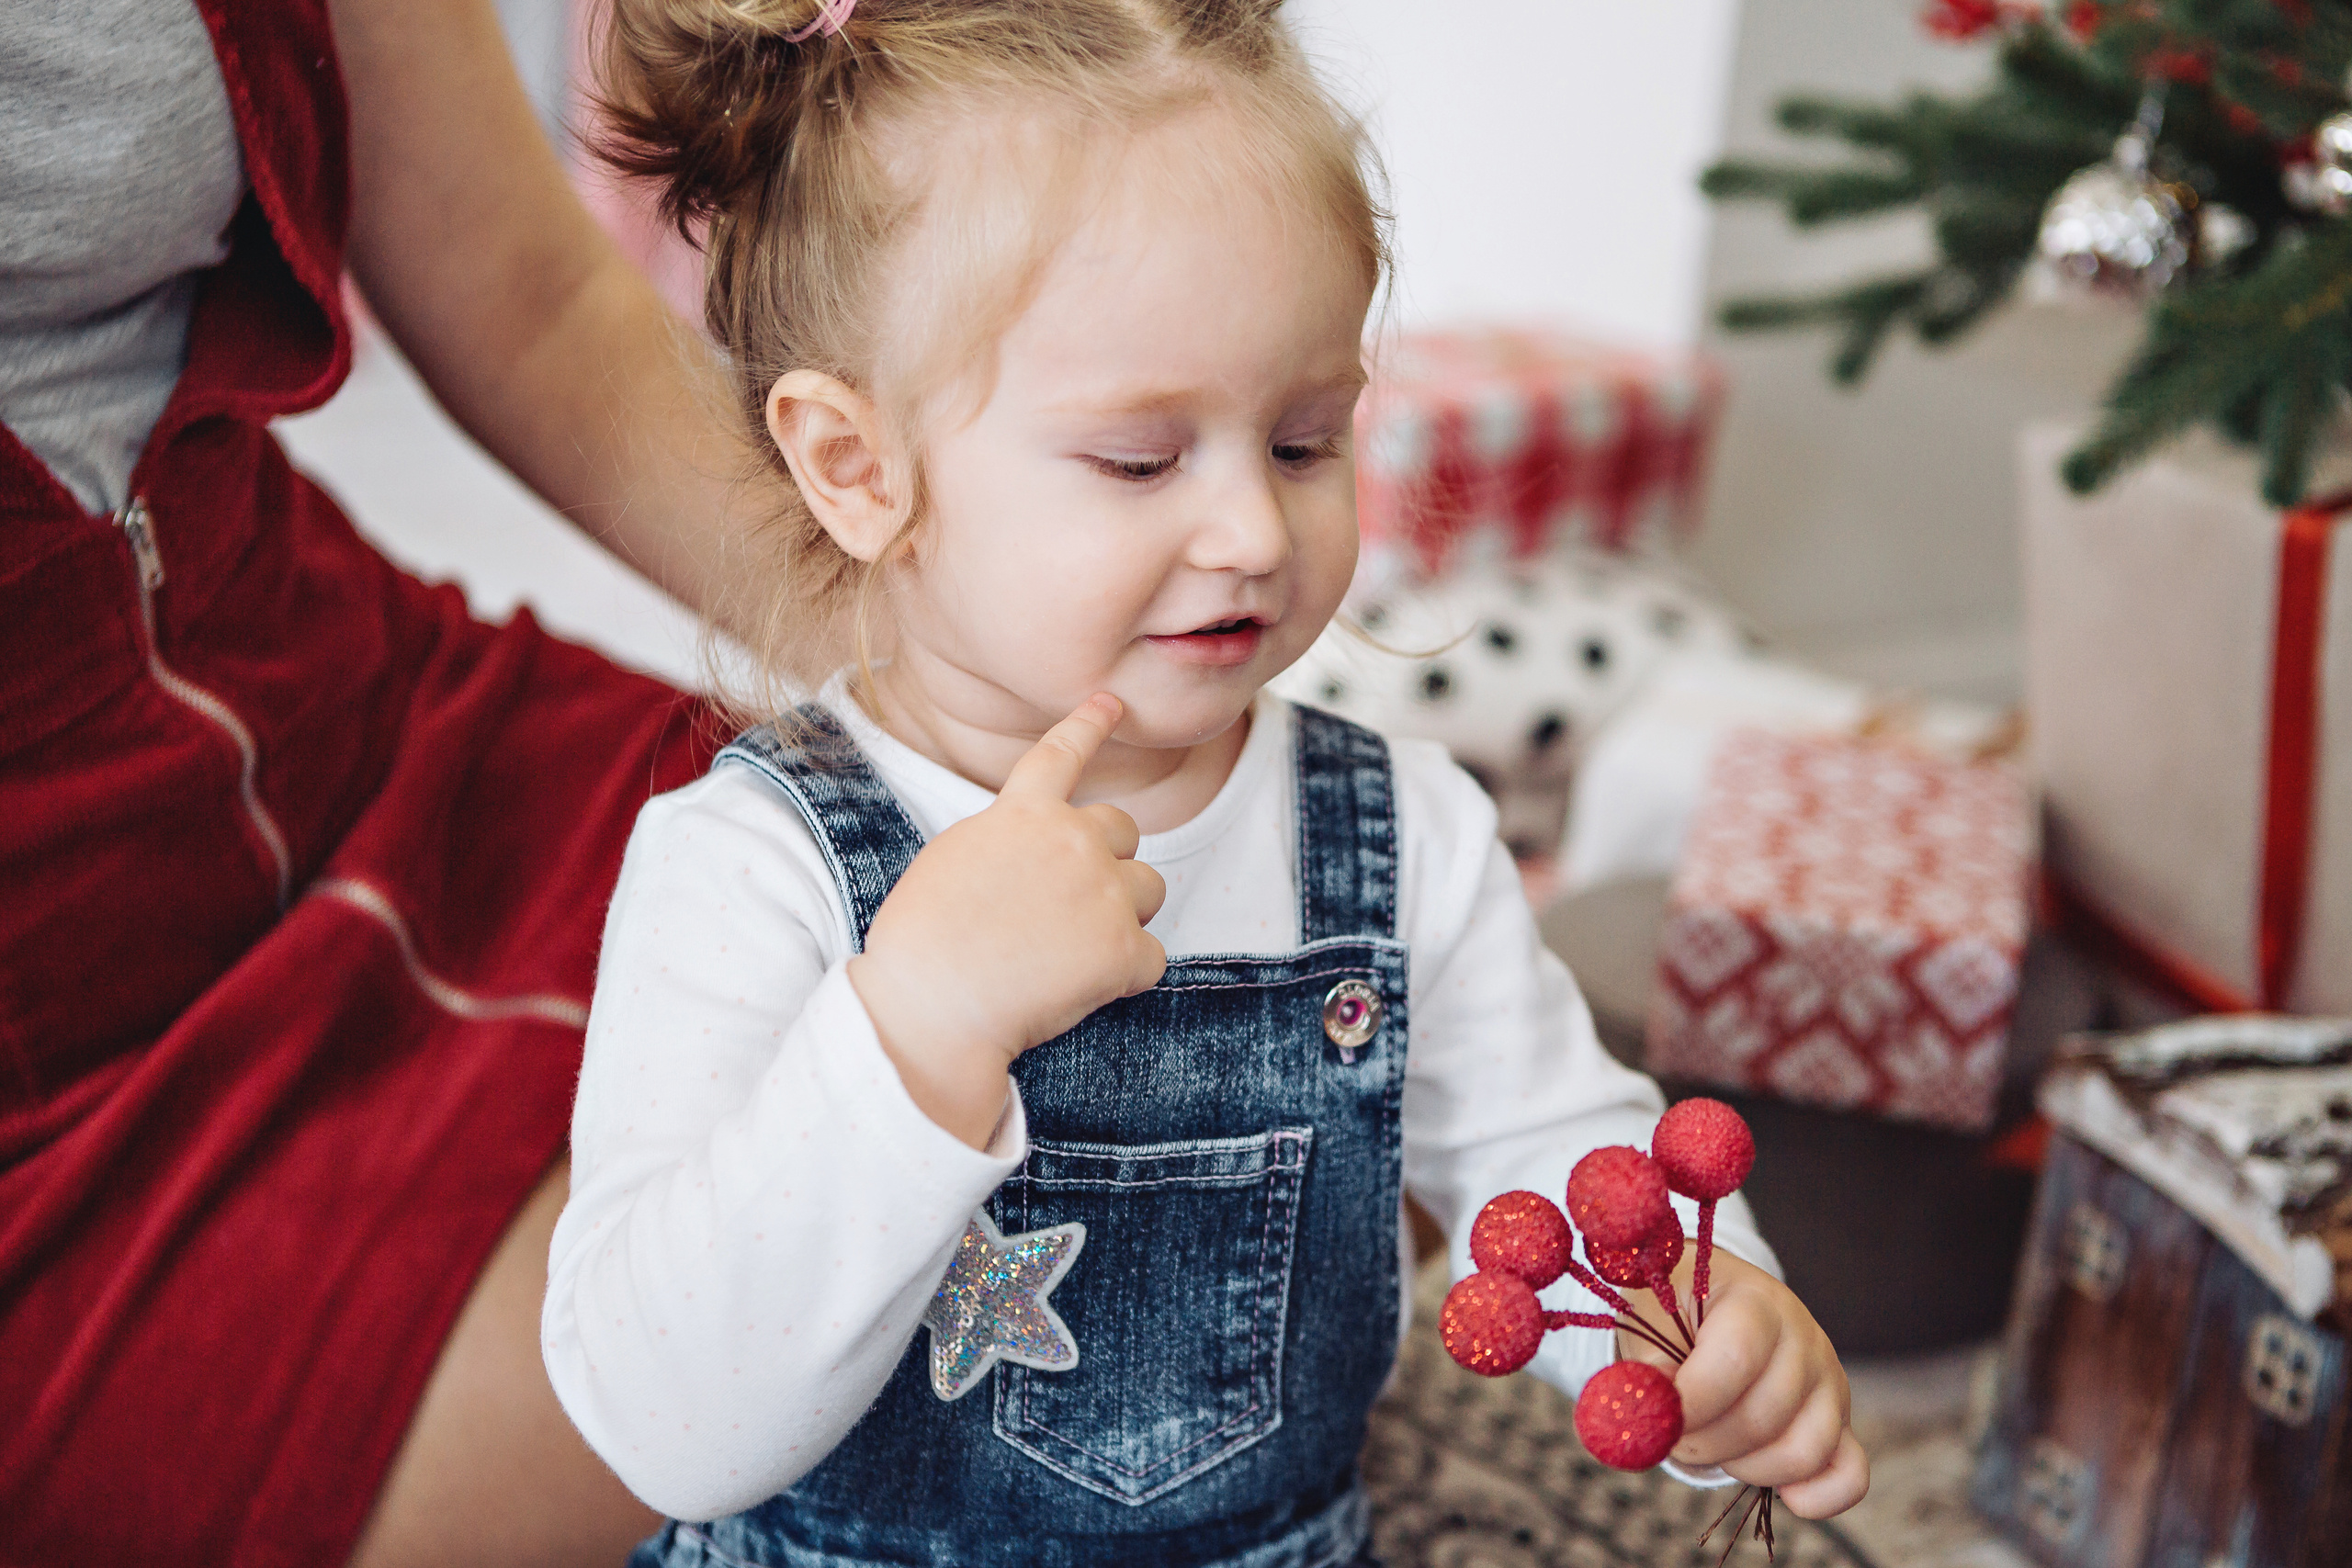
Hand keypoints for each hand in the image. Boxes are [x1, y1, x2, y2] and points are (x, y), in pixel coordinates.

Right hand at [849, 695, 1167, 1147]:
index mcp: (1021, 814)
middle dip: (1107, 863)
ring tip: (1069, 953)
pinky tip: (1076, 990)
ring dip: (1123, 915)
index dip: (1088, 725)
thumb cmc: (922, 945)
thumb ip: (1008, 840)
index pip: (1061, 754)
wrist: (931, 1006)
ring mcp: (1104, 892)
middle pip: (1124, 831)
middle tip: (1066, 909)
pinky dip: (1124, 976)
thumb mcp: (953, 860)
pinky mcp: (1124, 949)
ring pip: (1149, 889)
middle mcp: (1072, 840)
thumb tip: (1041, 851)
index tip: (1112, 703)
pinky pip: (1151, 957)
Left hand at [1617, 1250, 1868, 1518]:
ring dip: (1743, 1466)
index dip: (1693, 1401)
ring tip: (1711, 1442)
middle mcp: (1805, 1340)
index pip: (1737, 1358)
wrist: (1706, 1304)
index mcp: (1755, 1302)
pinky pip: (1849, 1476)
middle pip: (1764, 1416)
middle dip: (1704, 1441)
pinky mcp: (1841, 1424)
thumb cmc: (1673, 1312)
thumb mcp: (1647, 1321)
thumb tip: (1654, 1415)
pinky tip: (1775, 1489)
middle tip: (1673, 1433)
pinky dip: (1812, 1496)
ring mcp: (1830, 1384)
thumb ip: (1647, 1369)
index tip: (1658, 1418)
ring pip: (1802, 1453)